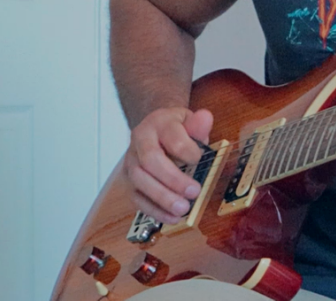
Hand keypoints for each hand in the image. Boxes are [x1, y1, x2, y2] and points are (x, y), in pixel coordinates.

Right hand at [123, 107, 212, 223]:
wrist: (153, 129)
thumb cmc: (176, 128)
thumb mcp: (189, 121)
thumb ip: (198, 123)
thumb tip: (206, 118)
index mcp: (157, 124)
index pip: (171, 138)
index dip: (187, 151)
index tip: (200, 159)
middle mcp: (139, 143)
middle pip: (150, 161)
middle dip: (173, 179)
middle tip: (194, 192)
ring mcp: (131, 163)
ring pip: (140, 181)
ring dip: (162, 198)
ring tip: (183, 209)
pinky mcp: (129, 182)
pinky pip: (137, 199)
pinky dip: (154, 210)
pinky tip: (172, 218)